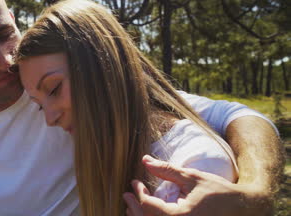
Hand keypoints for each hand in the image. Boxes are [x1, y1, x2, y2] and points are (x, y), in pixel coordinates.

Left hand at [123, 155, 272, 215]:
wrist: (245, 209)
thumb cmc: (220, 192)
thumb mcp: (192, 177)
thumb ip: (167, 171)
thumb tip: (145, 160)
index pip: (149, 206)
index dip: (138, 193)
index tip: (134, 182)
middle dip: (133, 207)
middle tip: (126, 195)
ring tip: (132, 205)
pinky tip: (146, 214)